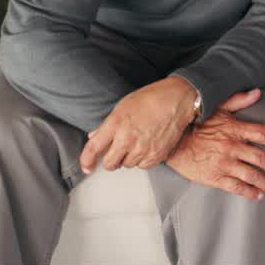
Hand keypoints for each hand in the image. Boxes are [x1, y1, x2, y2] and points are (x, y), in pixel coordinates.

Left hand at [80, 75, 197, 173]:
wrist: (179, 99)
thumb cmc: (152, 98)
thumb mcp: (124, 106)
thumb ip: (108, 125)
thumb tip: (95, 137)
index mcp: (116, 124)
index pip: (93, 148)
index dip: (86, 160)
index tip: (86, 167)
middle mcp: (127, 138)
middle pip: (109, 163)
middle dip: (111, 160)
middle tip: (118, 151)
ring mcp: (142, 148)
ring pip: (127, 165)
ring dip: (129, 158)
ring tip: (138, 142)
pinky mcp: (156, 155)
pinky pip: (143, 165)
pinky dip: (143, 159)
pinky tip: (148, 145)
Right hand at [165, 88, 264, 200]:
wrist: (173, 142)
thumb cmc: (196, 124)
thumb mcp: (217, 107)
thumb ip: (239, 100)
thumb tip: (257, 92)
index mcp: (234, 129)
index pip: (263, 134)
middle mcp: (232, 147)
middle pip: (261, 158)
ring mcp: (223, 164)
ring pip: (252, 175)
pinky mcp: (214, 177)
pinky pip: (236, 187)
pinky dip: (249, 192)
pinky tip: (257, 195)